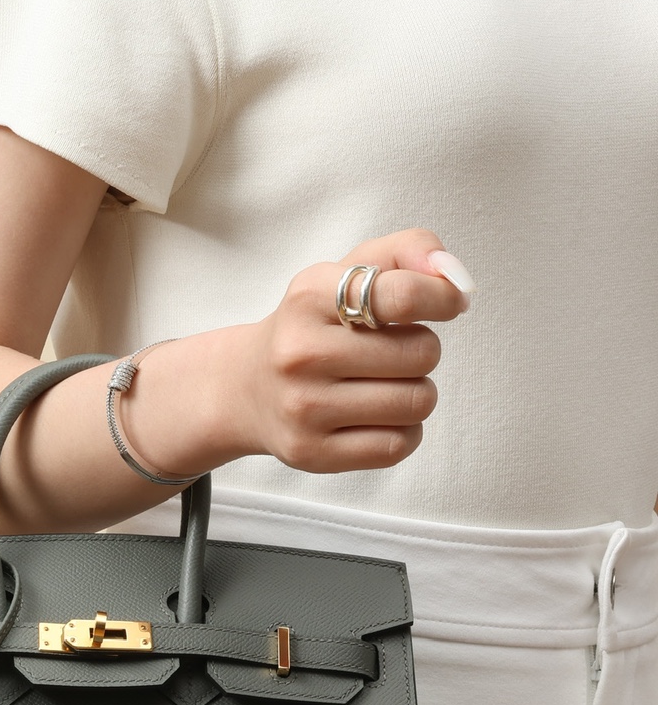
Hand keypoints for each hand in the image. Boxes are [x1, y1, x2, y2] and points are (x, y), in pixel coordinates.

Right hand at [229, 229, 472, 472]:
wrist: (246, 387)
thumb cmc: (314, 326)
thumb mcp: (348, 271)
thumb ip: (409, 251)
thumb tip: (458, 281)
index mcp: (309, 297)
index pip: (403, 295)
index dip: (443, 298)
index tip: (448, 303)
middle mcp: (300, 353)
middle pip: (422, 353)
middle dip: (421, 350)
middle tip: (393, 351)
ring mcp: (304, 408)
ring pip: (417, 402)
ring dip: (415, 391)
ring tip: (384, 384)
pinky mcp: (313, 453)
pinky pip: (399, 445)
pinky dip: (402, 430)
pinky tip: (376, 416)